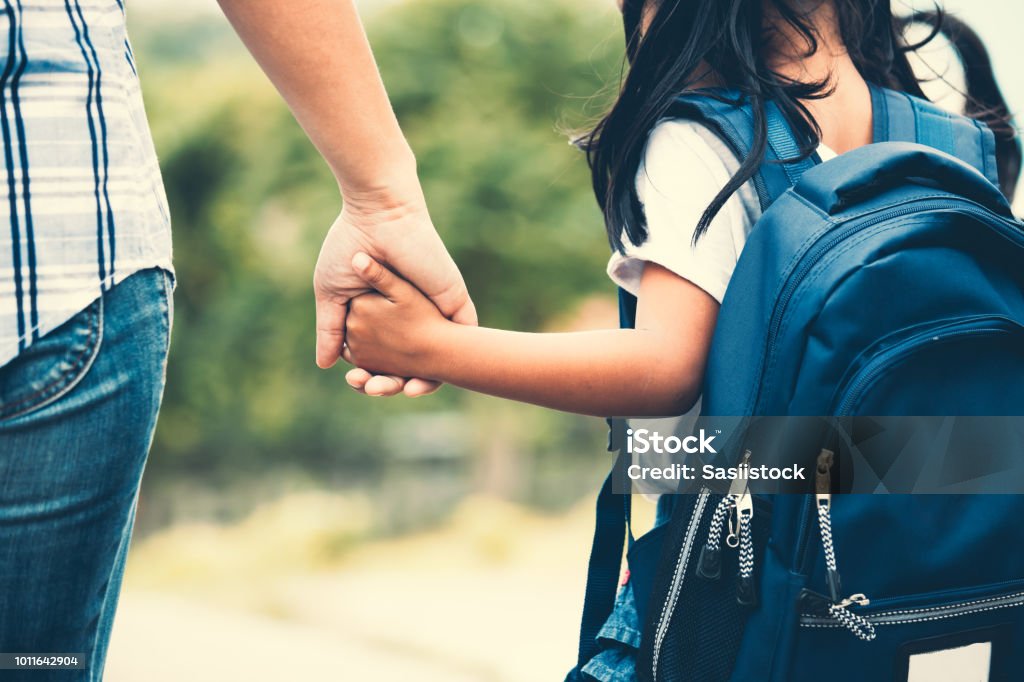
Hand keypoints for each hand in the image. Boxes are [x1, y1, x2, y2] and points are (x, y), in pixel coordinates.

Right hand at [314, 185, 475, 395]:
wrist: (380, 217)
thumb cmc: (350, 248)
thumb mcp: (333, 295)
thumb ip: (331, 329)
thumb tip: (325, 365)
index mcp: (383, 315)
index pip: (380, 357)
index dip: (370, 375)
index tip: (356, 382)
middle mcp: (410, 318)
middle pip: (407, 365)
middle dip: (392, 384)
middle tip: (373, 390)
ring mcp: (434, 313)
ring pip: (436, 361)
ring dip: (420, 382)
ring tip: (401, 391)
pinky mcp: (454, 304)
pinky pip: (462, 343)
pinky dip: (450, 366)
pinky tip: (430, 382)